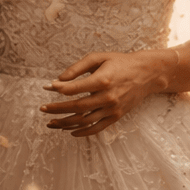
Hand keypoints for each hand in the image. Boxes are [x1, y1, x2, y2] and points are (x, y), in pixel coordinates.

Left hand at [40, 50, 170, 137]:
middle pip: (77, 107)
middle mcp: (108, 97)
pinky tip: (70, 132)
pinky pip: (97, 128)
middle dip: (57, 109)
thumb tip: (59, 79)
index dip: (58, 89)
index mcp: (102, 80)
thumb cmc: (120, 62)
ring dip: (65, 123)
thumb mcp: (98, 58)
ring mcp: (112, 109)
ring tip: (51, 123)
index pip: (74, 88)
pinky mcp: (116, 116)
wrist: (146, 74)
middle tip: (42, 109)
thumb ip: (77, 67)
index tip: (47, 88)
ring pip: (85, 121)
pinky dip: (82, 132)